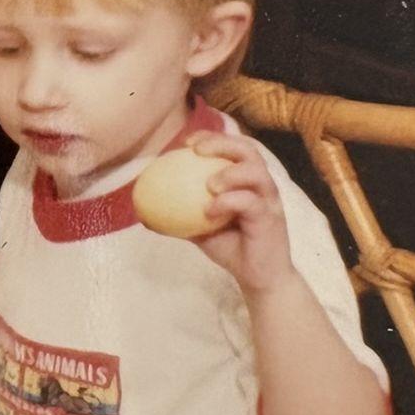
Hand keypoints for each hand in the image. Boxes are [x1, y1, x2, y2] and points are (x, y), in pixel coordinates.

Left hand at [185, 132, 295, 294]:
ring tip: (209, 184)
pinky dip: (229, 202)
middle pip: (249, 150)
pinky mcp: (270, 219)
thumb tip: (143, 211)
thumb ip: (178, 213)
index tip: (187, 142)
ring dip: (230, 173)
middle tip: (197, 151)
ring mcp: (268, 201)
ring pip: (257, 172)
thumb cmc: (230, 246)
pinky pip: (251, 202)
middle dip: (222, 143)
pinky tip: (209, 210)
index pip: (233, 147)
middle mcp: (260, 185)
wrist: (258, 277)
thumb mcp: (199, 227)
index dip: (212, 137)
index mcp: (245, 180)